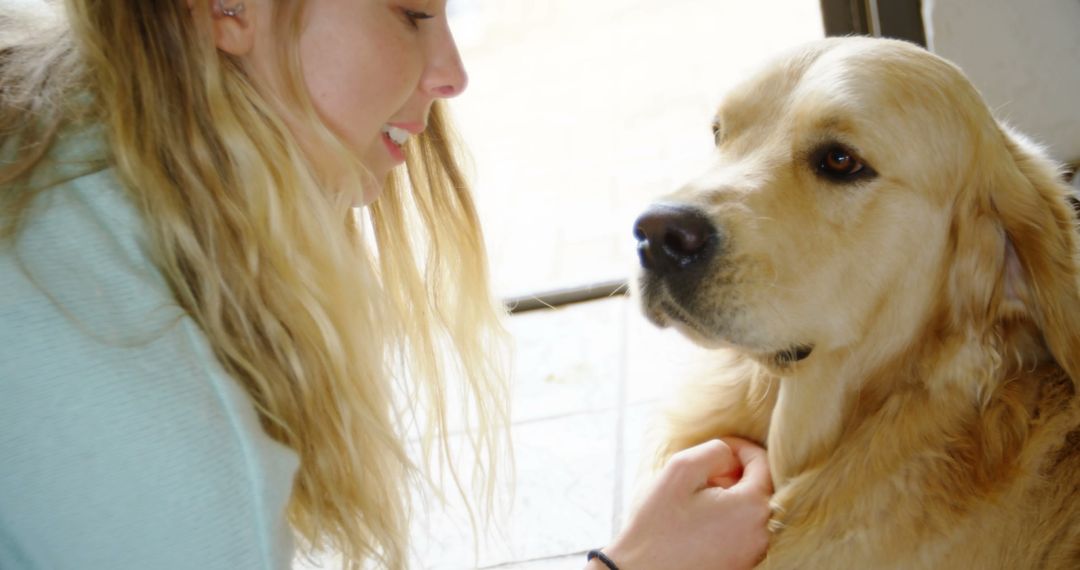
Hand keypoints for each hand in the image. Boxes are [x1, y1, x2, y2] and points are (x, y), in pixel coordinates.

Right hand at [592, 437, 772, 569]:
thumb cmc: (659, 524)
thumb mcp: (680, 470)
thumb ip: (714, 451)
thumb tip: (731, 455)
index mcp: (752, 505)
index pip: (762, 461)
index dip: (739, 447)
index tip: (716, 449)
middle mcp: (763, 531)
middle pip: (760, 485)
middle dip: (734, 473)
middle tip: (702, 476)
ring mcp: (754, 551)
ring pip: (752, 507)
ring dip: (730, 495)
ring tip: (698, 498)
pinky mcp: (743, 563)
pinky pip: (744, 529)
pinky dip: (728, 517)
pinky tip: (700, 520)